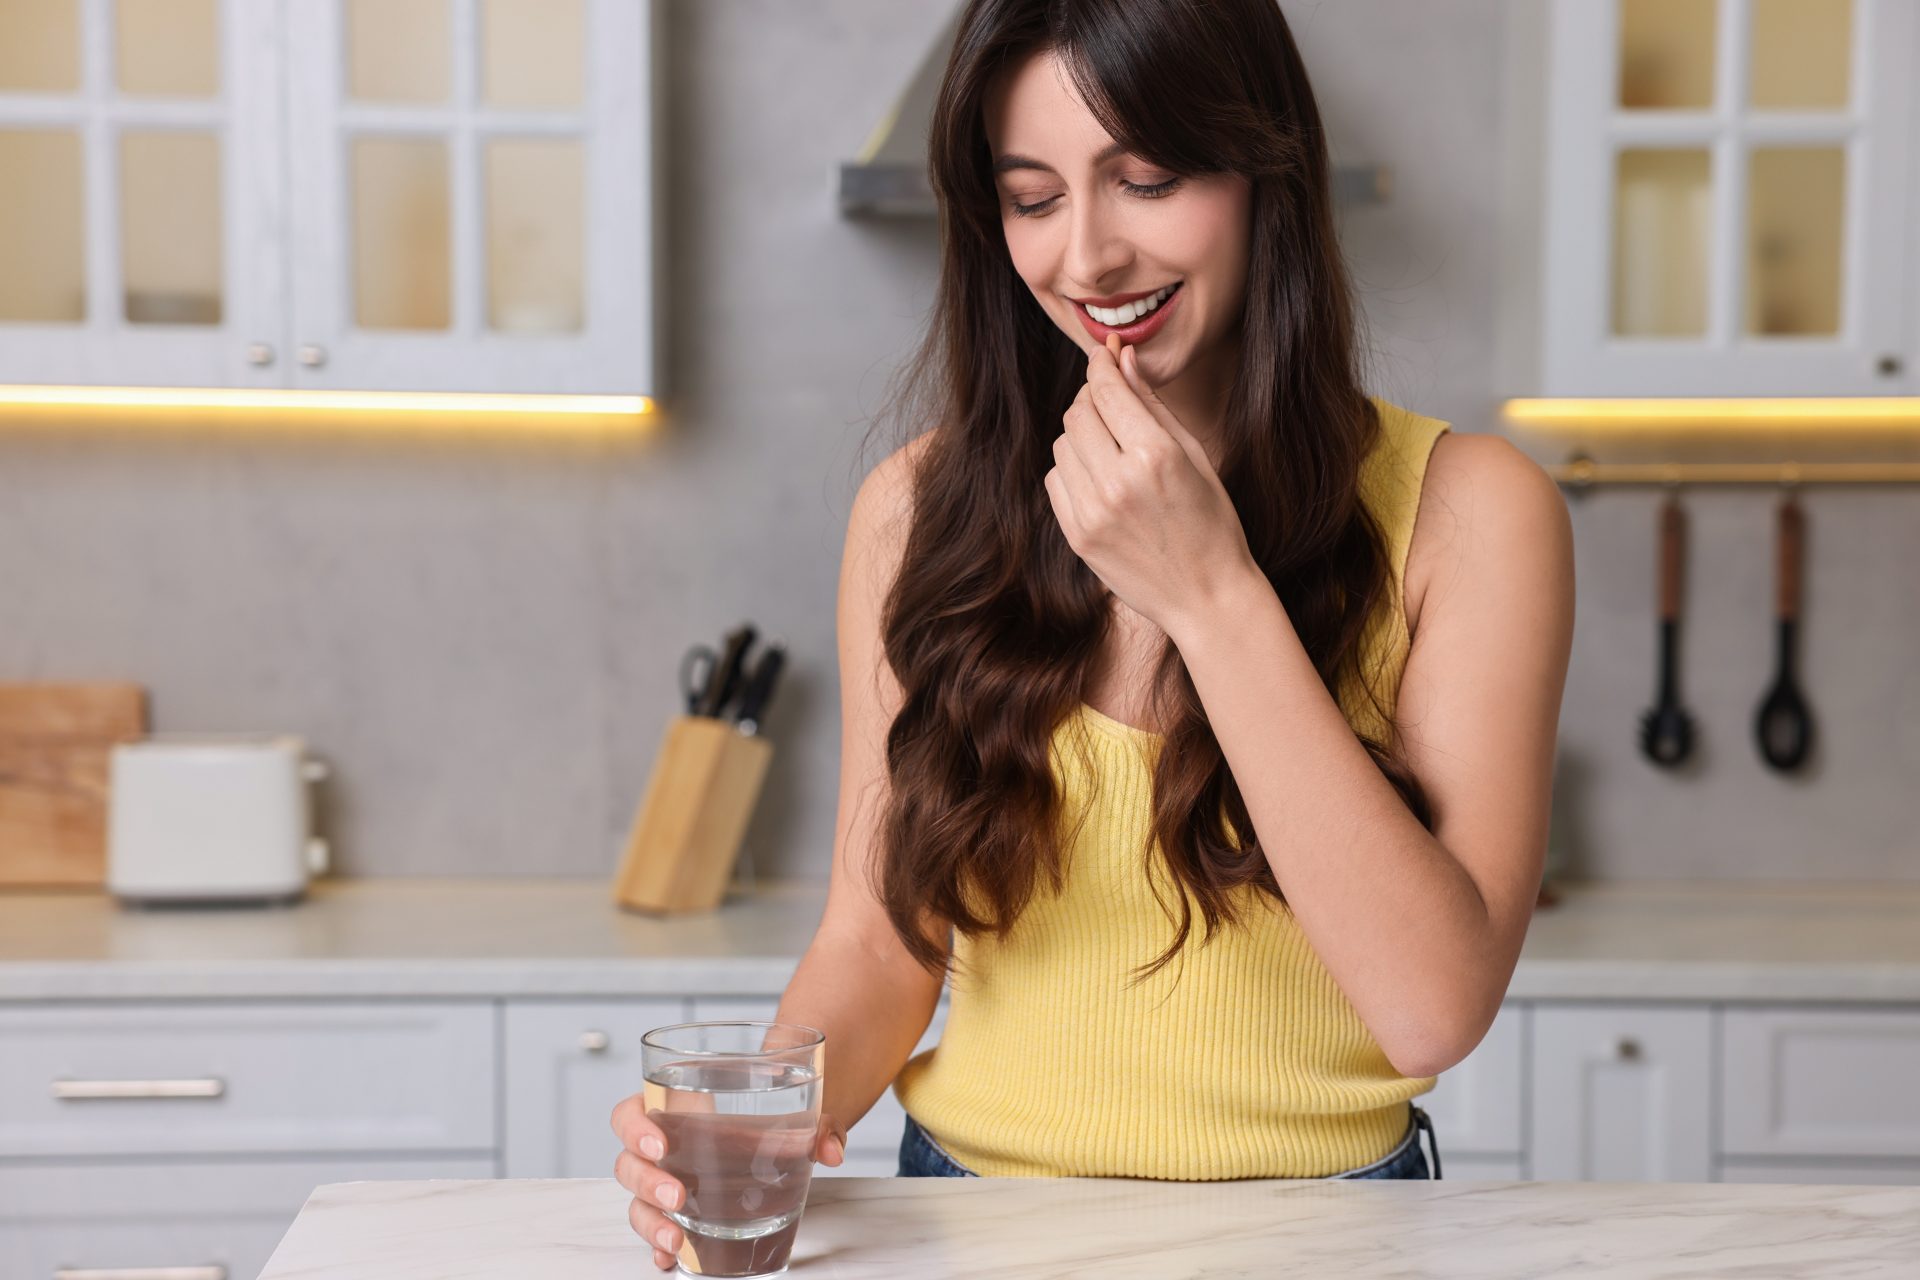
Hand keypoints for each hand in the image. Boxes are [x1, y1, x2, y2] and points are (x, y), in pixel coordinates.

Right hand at [611, 1092, 846, 1271]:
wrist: (772, 1146)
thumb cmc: (766, 1124)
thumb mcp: (794, 1117)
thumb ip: (818, 1127)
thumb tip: (832, 1149)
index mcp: (674, 1111)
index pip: (630, 1113)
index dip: (634, 1128)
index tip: (660, 1144)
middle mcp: (661, 1150)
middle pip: (628, 1164)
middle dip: (646, 1182)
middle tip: (678, 1195)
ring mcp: (663, 1184)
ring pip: (636, 1203)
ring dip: (651, 1221)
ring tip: (676, 1237)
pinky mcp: (675, 1216)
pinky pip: (654, 1232)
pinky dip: (658, 1247)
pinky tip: (671, 1257)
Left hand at [1044, 334, 1255, 635]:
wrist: (1206, 596)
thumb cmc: (1212, 522)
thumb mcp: (1193, 456)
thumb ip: (1152, 405)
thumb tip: (1123, 360)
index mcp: (1156, 456)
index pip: (1107, 390)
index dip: (1101, 364)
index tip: (1104, 353)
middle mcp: (1118, 482)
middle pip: (1078, 413)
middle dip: (1091, 397)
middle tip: (1110, 400)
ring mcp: (1092, 512)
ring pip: (1063, 444)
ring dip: (1082, 436)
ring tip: (1113, 448)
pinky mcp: (1077, 536)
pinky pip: (1056, 480)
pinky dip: (1073, 470)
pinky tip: (1101, 479)